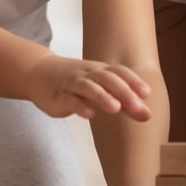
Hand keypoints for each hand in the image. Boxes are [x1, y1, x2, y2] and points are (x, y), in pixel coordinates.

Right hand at [28, 54, 152, 120]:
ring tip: (115, 108)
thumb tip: (146, 114)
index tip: (147, 93)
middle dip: (124, 92)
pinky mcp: (58, 97)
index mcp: (100, 71)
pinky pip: (70, 100)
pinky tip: (89, 115)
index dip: (133, 81)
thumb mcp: (99, 87)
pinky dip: (79, 106)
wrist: (38, 73)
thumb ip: (122, 101)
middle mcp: (88, 75)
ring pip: (89, 88)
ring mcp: (72, 85)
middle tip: (138, 106)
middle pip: (108, 79)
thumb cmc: (75, 81)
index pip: (120, 72)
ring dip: (103, 97)